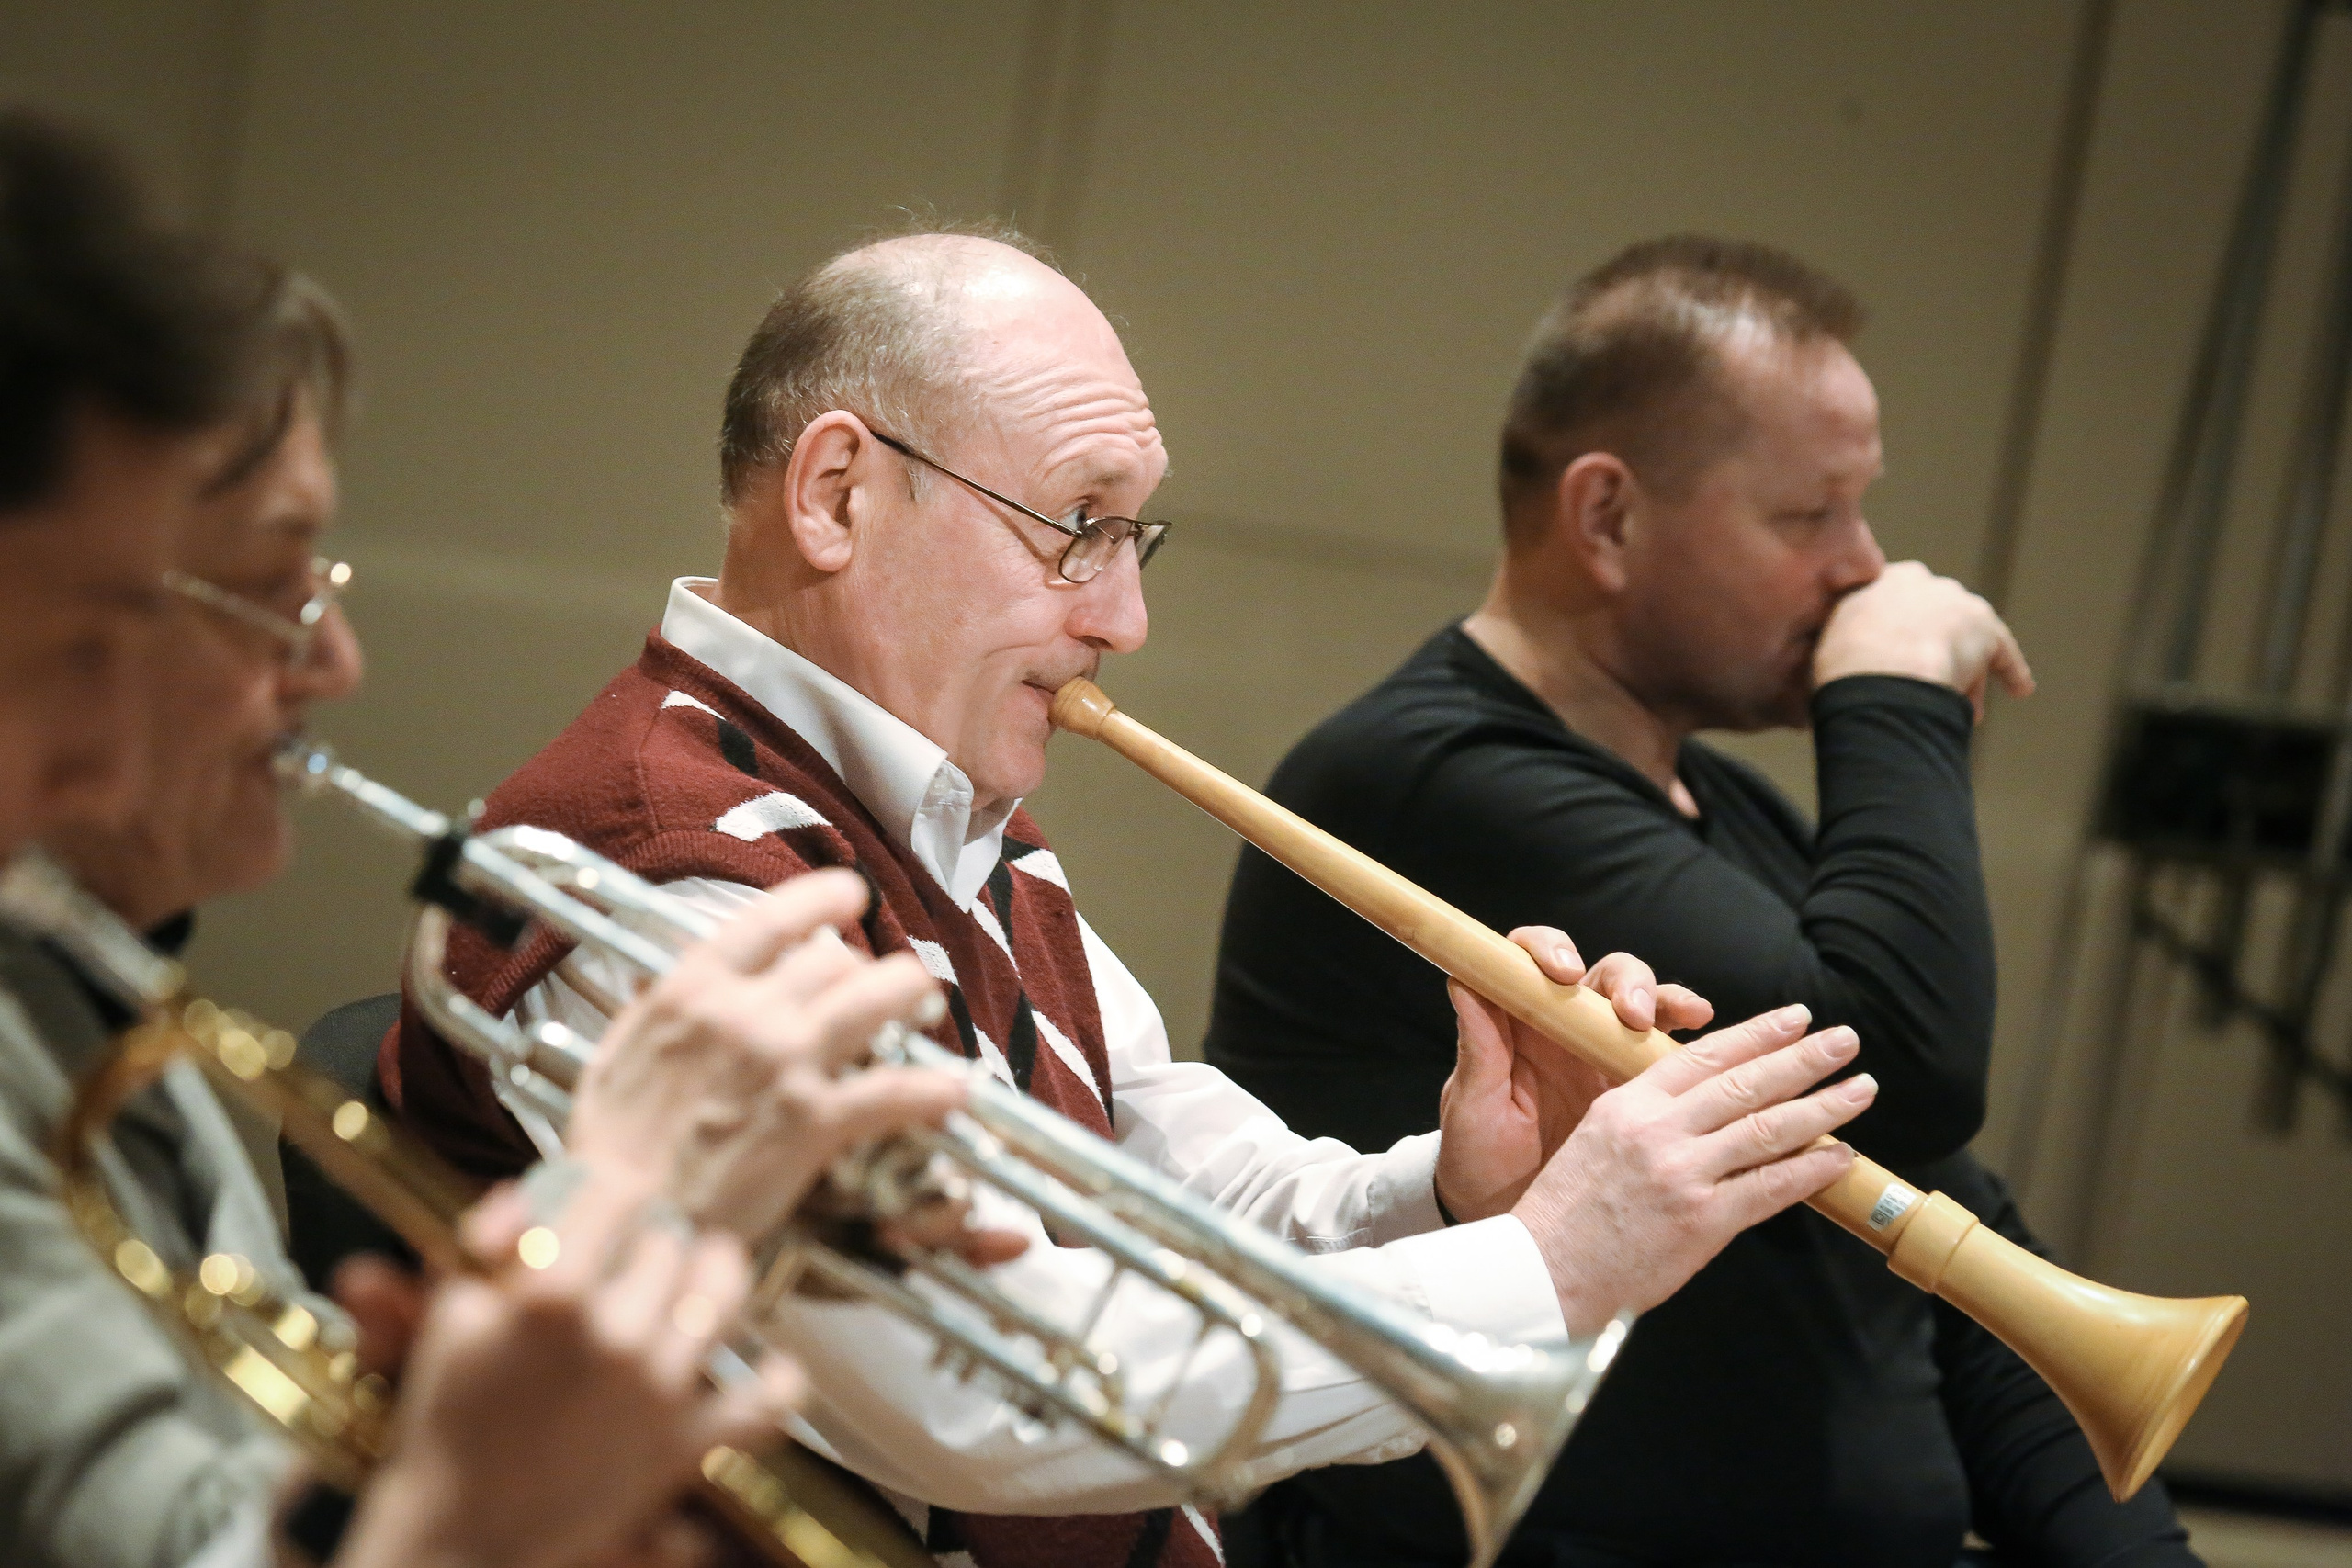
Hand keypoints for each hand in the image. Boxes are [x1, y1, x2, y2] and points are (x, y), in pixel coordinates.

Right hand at [330, 1170, 800, 1567]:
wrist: (462, 1533)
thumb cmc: (451, 1420)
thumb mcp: (455, 1316)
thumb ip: (498, 1242)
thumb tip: (528, 1195)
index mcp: (552, 1297)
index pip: (613, 1196)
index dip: (612, 1192)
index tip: (613, 1197)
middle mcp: (616, 1336)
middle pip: (668, 1244)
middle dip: (648, 1243)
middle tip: (636, 1254)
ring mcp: (658, 1391)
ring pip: (723, 1293)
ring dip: (714, 1276)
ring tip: (706, 1271)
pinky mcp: (684, 1445)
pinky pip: (764, 1403)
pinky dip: (777, 1383)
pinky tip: (772, 1364)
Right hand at [568, 868, 967, 1238]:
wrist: (623, 1219)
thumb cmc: (613, 1147)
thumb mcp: (620, 1051)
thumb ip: (664, 1007)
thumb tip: (684, 978)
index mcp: (693, 988)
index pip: (772, 916)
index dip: (824, 896)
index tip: (850, 892)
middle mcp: (745, 1012)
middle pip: (835, 959)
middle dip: (867, 967)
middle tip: (884, 981)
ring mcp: (785, 1062)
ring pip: (877, 998)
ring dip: (911, 994)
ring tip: (924, 1004)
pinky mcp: (814, 1121)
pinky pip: (894, 1090)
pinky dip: (933, 1089)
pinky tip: (955, 1089)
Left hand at [1435, 928, 1713, 1221]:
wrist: (1512, 1226)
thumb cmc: (1478, 1159)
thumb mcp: (1472, 1108)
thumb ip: (1477, 1049)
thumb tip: (1463, 981)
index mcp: (1517, 1021)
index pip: (1531, 959)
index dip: (1548, 949)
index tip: (1563, 972)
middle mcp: (1565, 1028)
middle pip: (1603, 974)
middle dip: (1625, 981)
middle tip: (1631, 1012)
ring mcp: (1605, 1055)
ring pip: (1643, 1005)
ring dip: (1663, 1001)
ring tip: (1683, 1016)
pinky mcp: (1638, 1089)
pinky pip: (1670, 1056)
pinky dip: (1691, 1040)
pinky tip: (1706, 1038)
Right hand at [1510, 1004, 1875, 1336]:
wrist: (1543, 1272)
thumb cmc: (1566, 1211)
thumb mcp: (1596, 1138)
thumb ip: (1648, 1115)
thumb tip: (1708, 1103)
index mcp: (1629, 1104)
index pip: (1706, 1056)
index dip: (1759, 1033)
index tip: (1797, 1018)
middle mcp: (1658, 1132)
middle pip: (1746, 1083)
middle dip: (1805, 1058)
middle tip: (1847, 1040)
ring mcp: (1683, 1176)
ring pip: (1768, 1129)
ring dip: (1824, 1106)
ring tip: (1861, 1089)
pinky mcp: (1702, 1222)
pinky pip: (1770, 1188)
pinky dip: (1811, 1169)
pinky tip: (1840, 1156)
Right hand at [1812, 560, 2033, 719]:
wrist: (1879, 674)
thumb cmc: (1841, 671)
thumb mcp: (1823, 649)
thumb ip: (1837, 648)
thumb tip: (1825, 675)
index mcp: (1876, 581)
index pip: (1891, 605)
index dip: (1891, 638)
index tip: (1889, 660)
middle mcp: (1919, 581)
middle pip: (1931, 622)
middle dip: (1929, 653)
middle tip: (1924, 688)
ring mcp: (1955, 602)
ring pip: (1962, 641)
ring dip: (1962, 674)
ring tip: (1957, 712)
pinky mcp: (1985, 629)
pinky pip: (2002, 652)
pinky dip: (2011, 670)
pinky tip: (2020, 688)